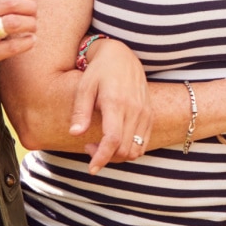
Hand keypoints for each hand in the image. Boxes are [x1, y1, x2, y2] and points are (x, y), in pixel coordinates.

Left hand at [71, 38, 152, 173]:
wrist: (122, 56)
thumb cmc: (99, 71)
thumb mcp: (84, 87)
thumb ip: (80, 111)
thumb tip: (75, 134)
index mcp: (116, 103)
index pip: (113, 140)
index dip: (102, 157)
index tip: (91, 168)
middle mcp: (135, 110)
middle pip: (125, 149)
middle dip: (106, 157)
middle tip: (88, 147)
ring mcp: (145, 113)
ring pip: (136, 150)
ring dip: (118, 156)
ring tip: (101, 145)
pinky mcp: (149, 115)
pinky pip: (143, 143)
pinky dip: (130, 150)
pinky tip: (115, 141)